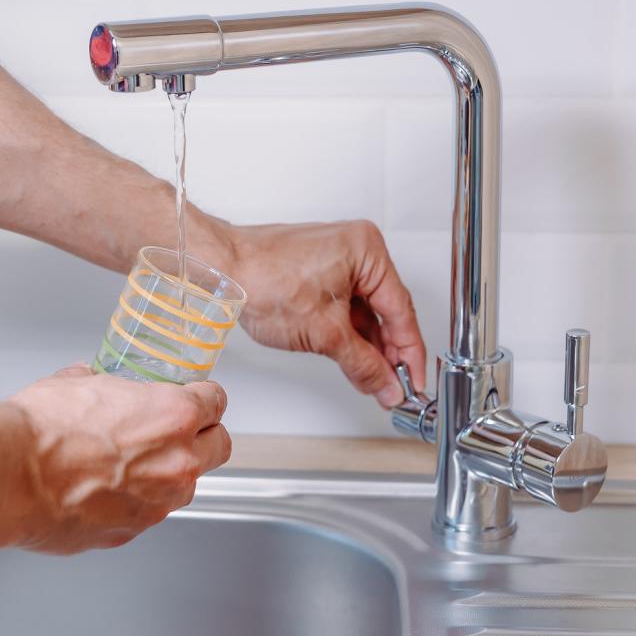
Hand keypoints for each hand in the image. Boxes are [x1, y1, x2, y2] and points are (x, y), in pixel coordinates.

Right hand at [0, 366, 229, 578]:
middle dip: (203, 436)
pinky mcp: (131, 532)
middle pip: (218, 446)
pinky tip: (105, 490)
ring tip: (133, 464)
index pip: (215, 401)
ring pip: (186, 485)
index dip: (202, 398)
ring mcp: (157, 503)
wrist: (9, 476)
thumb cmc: (40, 430)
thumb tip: (93, 382)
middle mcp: (176, 462)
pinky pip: (148, 513)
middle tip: (180, 431)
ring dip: (170, 473)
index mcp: (173, 415)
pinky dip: (136, 501)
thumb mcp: (75, 383)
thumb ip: (102, 385)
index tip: (194, 398)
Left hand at [223, 220, 426, 406]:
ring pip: (363, 311)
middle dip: (388, 352)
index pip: (401, 310)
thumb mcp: (325, 333)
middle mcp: (355, 249)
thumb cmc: (263, 280)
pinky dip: (348, 333)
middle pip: (385, 310)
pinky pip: (344, 306)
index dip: (410, 352)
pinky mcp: (316, 271)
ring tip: (373, 379)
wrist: (221, 271)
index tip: (413, 380)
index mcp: (367, 251)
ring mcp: (335, 259)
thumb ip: (363, 364)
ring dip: (367, 346)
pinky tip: (352, 358)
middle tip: (394, 386)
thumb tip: (386, 385)